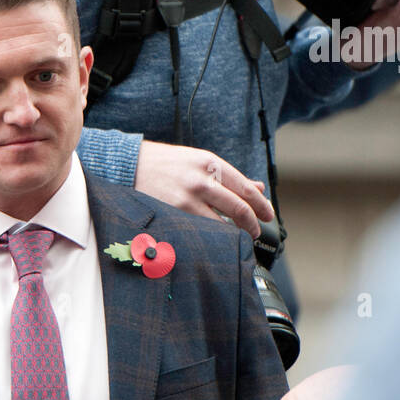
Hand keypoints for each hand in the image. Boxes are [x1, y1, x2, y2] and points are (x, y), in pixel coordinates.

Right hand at [134, 140, 273, 239]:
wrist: (131, 165)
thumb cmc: (166, 163)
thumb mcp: (199, 161)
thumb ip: (228, 176)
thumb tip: (257, 188)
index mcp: (210, 163)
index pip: (246, 189)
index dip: (261, 206)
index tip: (268, 215)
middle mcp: (202, 180)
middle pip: (239, 208)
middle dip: (252, 224)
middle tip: (255, 232)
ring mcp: (187, 198)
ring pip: (222, 224)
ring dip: (234, 234)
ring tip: (237, 238)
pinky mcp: (174, 213)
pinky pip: (201, 230)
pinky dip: (213, 236)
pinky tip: (215, 238)